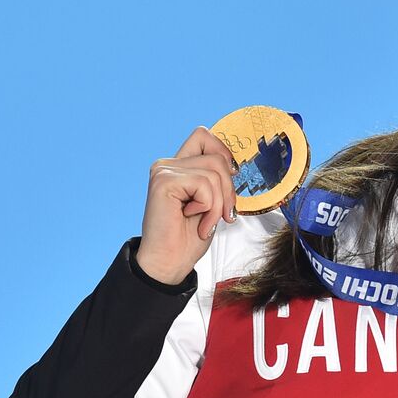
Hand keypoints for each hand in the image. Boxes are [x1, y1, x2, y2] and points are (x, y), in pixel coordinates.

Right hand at [134, 126, 238, 284]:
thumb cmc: (188, 237)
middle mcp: (167, 164)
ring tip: (204, 221)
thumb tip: (234, 164)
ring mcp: (164, 171)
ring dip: (217, 204)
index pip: (203, 135)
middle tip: (222, 214)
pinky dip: (208, 207)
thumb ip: (215, 178)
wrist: (169, 262)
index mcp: (178, 166)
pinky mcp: (164, 182)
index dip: (223, 152)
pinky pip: (205, 185)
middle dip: (228, 189)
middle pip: (217, 157)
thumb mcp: (211, 201)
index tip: (230, 177)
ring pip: (214, 172)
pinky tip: (192, 219)